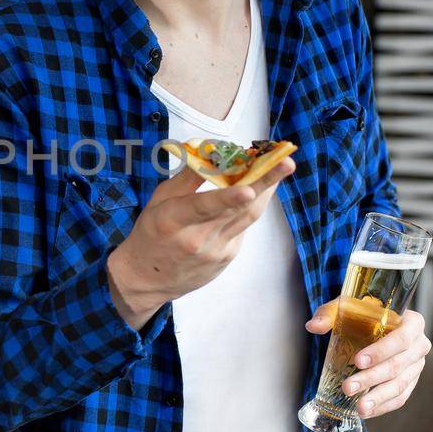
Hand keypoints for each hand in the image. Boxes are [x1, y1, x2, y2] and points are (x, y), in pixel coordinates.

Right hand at [107, 160, 294, 325]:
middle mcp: (198, 238)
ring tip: (281, 167)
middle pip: (239, 209)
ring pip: (248, 216)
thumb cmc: (151, 233)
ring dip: (266, 190)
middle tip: (285, 162)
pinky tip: (253, 191)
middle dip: (265, 183)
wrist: (147, 279)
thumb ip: (187, 178)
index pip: (204, 207)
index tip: (249, 189)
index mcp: (174, 220)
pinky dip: (249, 207)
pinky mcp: (227, 258)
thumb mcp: (159, 200)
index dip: (228, 198)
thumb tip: (212, 152)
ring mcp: (217, 252)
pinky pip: (242, 227)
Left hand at [306, 303, 428, 416]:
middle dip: (371, 378)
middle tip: (347, 387)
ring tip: (358, 408)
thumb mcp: (347, 307)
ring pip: (399, 385)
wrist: (377, 324)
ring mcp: (417, 366)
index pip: (402, 338)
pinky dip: (383, 406)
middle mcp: (420, 344)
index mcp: (413, 322)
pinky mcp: (411, 382)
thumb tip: (313, 326)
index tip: (358, 361)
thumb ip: (329, 314)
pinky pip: (400, 398)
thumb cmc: (364, 314)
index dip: (381, 351)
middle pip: (398, 365)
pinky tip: (366, 412)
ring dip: (377, 398)